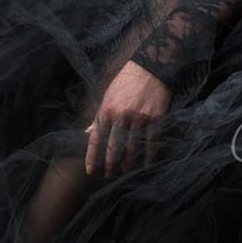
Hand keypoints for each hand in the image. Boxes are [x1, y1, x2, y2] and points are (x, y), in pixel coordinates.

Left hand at [84, 60, 172, 179]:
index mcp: (106, 110)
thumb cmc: (126, 81)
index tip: (91, 171)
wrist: (150, 68)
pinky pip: (151, 142)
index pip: (96, 139)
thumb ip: (99, 116)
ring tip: (126, 169)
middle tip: (110, 174)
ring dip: (128, 162)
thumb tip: (87, 132)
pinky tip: (147, 164)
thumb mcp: (108, 96)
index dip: (92, 157)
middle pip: (113, 148)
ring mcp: (139, 118)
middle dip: (110, 164)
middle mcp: (121, 116)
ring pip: (132, 147)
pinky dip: (149, 156)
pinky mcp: (155, 118)